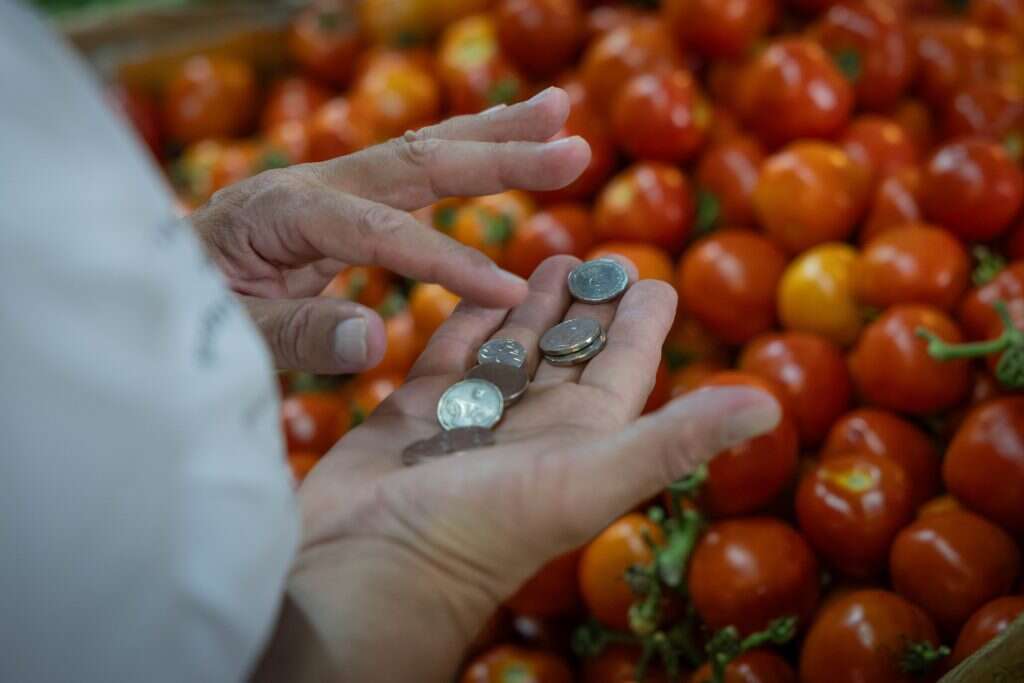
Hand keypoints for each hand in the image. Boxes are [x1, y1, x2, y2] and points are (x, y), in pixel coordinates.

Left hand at [190, 87, 589, 373]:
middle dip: (498, 154)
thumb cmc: (179, 317)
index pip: (382, 234)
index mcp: (282, 214)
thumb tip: (372, 339)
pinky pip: (410, 171)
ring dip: (492, 133)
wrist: (146, 286)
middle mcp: (310, 184)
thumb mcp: (225, 337)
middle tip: (571, 143)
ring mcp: (325, 185)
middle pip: (417, 160)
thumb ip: (296, 336)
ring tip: (557, 112)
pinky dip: (462, 154)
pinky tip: (501, 139)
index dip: (448, 261)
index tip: (510, 295)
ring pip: (422, 150)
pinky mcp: (336, 199)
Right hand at [254, 256, 781, 682]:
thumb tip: (769, 407)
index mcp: (581, 438)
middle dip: (587, 304)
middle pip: (569, 352)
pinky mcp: (413, 411)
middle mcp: (531, 427)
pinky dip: (467, 319)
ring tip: (549, 258)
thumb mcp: (591, 478)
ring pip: (512, 348)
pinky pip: (450, 353)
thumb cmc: (481, 531)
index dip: (642, 324)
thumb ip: (674, 438)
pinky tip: (478, 287)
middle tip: (600, 254)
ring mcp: (470, 418)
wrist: (369, 568)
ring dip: (533, 306)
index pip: (622, 368)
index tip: (658, 280)